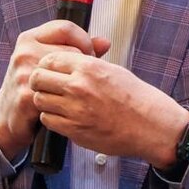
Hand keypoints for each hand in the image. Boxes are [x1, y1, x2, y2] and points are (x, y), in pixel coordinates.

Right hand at [0, 20, 110, 158]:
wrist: (9, 114)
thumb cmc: (33, 83)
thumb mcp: (49, 61)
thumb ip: (76, 49)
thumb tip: (105, 42)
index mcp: (30, 38)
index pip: (66, 27)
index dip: (84, 41)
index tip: (89, 55)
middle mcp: (24, 52)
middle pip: (70, 50)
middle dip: (82, 65)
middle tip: (85, 77)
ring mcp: (24, 74)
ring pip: (66, 71)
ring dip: (75, 83)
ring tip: (76, 90)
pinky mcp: (26, 96)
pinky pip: (59, 94)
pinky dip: (68, 100)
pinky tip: (67, 104)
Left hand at [28, 51, 186, 167]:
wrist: (150, 125)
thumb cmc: (135, 97)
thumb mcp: (112, 69)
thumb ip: (87, 63)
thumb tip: (67, 58)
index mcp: (88, 67)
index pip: (49, 59)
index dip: (46, 64)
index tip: (49, 70)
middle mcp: (79, 86)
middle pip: (38, 78)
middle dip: (39, 81)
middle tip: (46, 86)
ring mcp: (75, 109)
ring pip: (39, 100)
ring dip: (44, 100)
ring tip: (56, 101)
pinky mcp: (74, 130)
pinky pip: (48, 120)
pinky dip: (51, 118)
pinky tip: (63, 116)